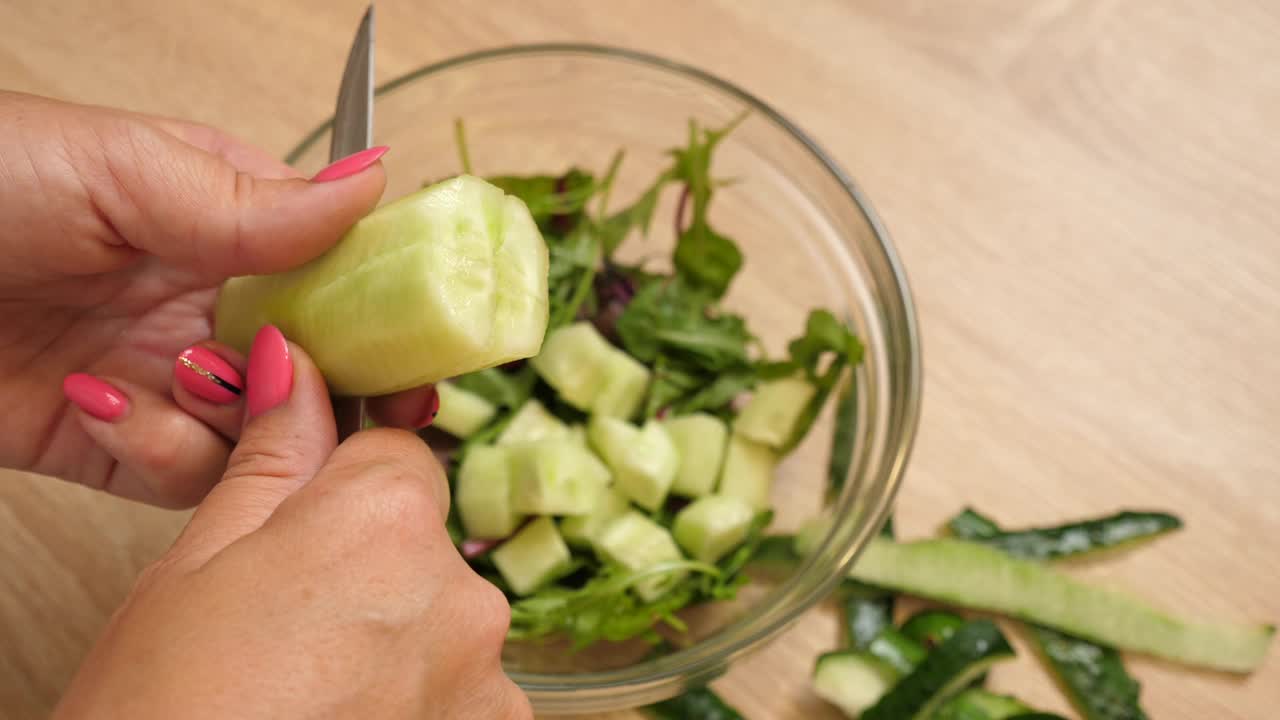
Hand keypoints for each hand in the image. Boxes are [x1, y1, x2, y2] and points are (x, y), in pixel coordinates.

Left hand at [0, 90, 434, 506]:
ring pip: (264, 428)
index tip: (414, 332)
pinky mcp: (117, 441)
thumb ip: (251, 199)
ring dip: (238, 421)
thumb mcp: (120, 169)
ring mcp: (163, 373)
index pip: (333, 262)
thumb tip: (373, 183)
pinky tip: (104, 403)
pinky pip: (187, 475)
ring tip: (185, 378)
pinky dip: (164, 454)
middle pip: (315, 357)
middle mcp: (201, 297)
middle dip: (335, 382)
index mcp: (217, 216)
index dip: (380, 300)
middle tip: (352, 395)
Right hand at [52, 329, 529, 719]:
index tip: (298, 531)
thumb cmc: (161, 714)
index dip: (340, 490)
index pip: (395, 454)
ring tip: (312, 691)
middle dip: (368, 568)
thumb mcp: (196, 566)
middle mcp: (462, 591)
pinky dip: (419, 702)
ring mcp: (487, 677)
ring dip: (396, 643)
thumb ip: (271, 458)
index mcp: (387, 519)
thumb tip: (294, 363)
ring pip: (443, 621)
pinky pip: (466, 691)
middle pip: (424, 541)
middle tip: (284, 629)